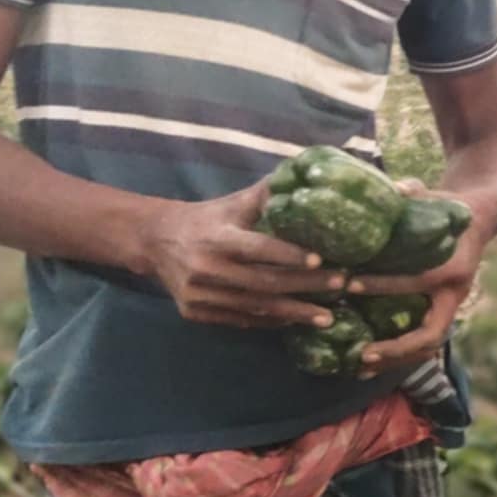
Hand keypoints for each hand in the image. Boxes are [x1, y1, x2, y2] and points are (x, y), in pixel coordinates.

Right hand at [142, 180, 343, 329]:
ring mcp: (198, 294)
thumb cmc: (208, 219)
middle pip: (263, 282)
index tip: (321, 260)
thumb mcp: (234, 202)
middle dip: (305, 286)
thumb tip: (305, 174)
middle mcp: (205, 268)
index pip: (258, 248)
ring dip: (293, 313)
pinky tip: (295, 321)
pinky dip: (270, 322)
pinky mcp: (194, 313)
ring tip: (327, 316)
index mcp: (217, 237)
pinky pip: (240, 320)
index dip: (289, 255)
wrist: (156, 242)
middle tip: (340, 287)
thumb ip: (268, 194)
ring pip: (254, 307)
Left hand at [344, 183, 496, 378]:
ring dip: (396, 360)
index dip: (382, 286)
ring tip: (360, 367)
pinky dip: (399, 353)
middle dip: (396, 348)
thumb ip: (414, 194)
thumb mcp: (434, 196)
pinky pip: (423, 340)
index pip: (416, 282)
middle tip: (360, 353)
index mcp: (454, 267)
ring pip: (428, 346)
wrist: (481, 217)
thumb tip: (392, 188)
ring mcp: (452, 306)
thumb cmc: (449, 205)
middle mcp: (457, 293)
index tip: (349, 286)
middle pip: (429, 335)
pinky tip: (370, 360)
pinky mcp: (444, 311)